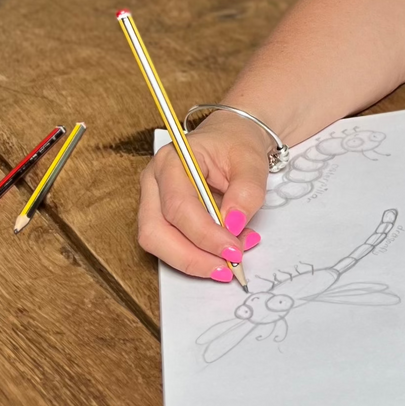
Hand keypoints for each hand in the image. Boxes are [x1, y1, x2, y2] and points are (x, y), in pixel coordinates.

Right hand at [136, 114, 269, 280]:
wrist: (233, 137)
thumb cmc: (237, 143)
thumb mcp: (252, 162)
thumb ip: (246, 192)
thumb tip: (233, 227)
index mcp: (172, 160)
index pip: (179, 206)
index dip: (205, 235)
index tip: (233, 251)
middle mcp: (154, 181)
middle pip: (155, 231)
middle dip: (192, 257)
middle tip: (227, 268)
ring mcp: (152, 200)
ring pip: (156, 243)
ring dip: (192, 260)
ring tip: (229, 261)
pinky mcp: (160, 216)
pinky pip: (169, 244)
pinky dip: (195, 255)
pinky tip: (221, 252)